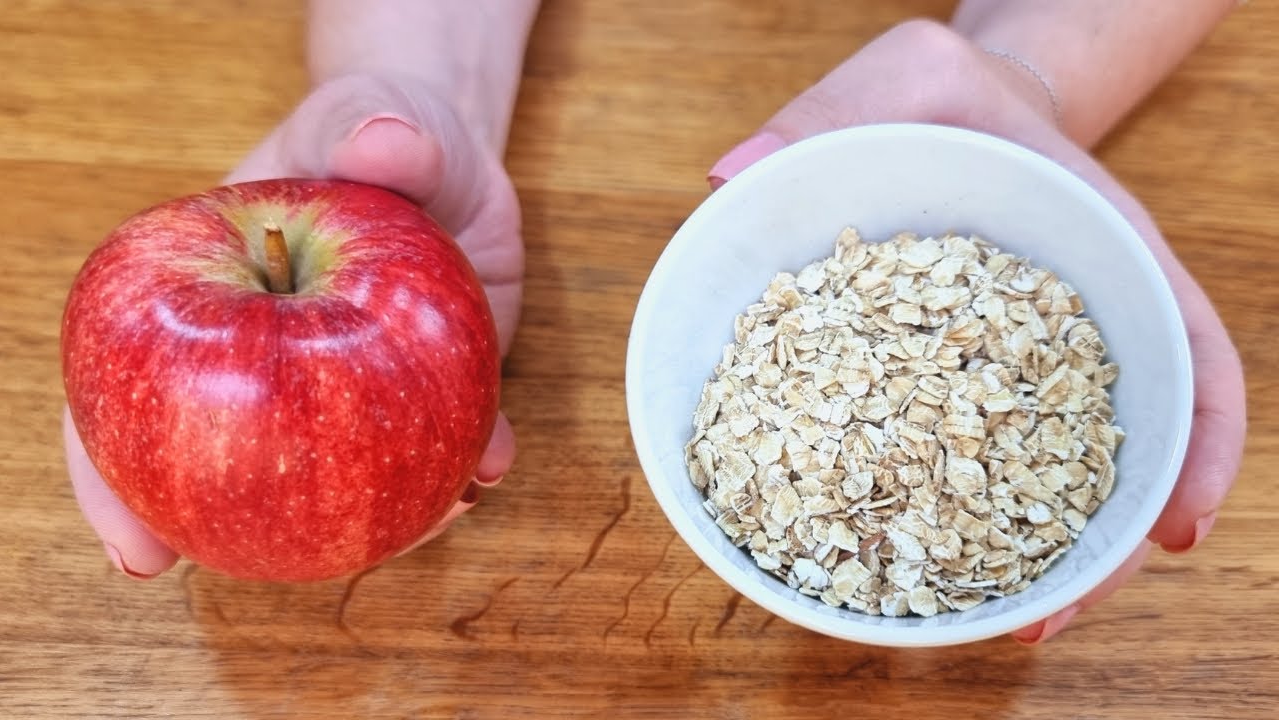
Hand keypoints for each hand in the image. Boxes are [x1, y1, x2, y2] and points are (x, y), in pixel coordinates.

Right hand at [64, 72, 523, 577]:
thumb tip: (380, 144)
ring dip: (380, 516)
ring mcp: (346, 384)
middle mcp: (270, 354)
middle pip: (223, 459)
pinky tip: (487, 468)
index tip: (135, 553)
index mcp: (217, 289)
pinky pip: (434, 443)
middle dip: (249, 530)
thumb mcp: (371, 116)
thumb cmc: (384, 131)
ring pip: (340, 474)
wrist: (453, 161)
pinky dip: (461, 465)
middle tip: (286, 572)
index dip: (114, 473)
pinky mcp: (419, 389)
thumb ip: (371, 126)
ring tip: (429, 518)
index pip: (136, 380)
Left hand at [707, 20, 1245, 642]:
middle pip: (1124, 442)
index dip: (1194, 447)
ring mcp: (1022, 363)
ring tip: (984, 623)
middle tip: (1042, 618)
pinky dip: (958, 511)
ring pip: (1049, 468)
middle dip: (1095, 540)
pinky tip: (914, 563)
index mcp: (1104, 249)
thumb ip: (832, 115)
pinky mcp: (964, 382)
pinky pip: (972, 454)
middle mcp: (1076, 323)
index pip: (1187, 349)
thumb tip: (728, 182)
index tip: (1171, 531)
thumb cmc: (944, 99)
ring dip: (1029, 552)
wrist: (944, 118)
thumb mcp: (904, 78)